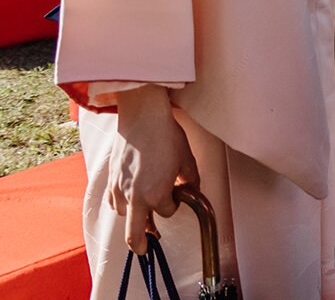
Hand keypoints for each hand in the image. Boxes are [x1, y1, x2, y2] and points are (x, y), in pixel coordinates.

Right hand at [109, 85, 199, 254]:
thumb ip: (191, 181)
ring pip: (124, 216)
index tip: (177, 196)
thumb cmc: (166, 136)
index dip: (174, 205)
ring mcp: (119, 190)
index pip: (167, 212)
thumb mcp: (187, 160)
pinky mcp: (110, 180)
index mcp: (156, 195)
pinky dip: (121, 204)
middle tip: (146, 249)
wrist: (142, 117)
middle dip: (141, 245)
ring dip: (134, 218)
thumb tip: (192, 191)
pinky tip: (129, 198)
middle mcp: (135, 197)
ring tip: (143, 214)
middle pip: (134, 236)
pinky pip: (113, 202)